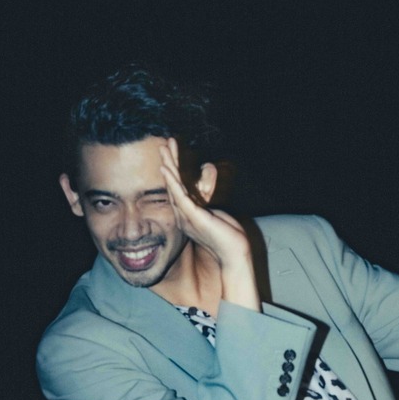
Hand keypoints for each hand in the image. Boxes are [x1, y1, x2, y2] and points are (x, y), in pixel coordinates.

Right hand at [160, 139, 260, 310]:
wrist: (234, 255)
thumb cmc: (228, 237)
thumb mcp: (216, 211)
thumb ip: (208, 197)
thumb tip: (208, 177)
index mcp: (188, 214)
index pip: (178, 188)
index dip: (174, 169)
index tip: (171, 152)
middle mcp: (184, 215)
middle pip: (173, 184)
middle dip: (169, 162)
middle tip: (164, 143)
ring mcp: (187, 216)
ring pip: (174, 186)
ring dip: (169, 165)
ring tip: (164, 148)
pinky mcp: (194, 217)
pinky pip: (180, 196)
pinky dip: (173, 181)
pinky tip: (166, 168)